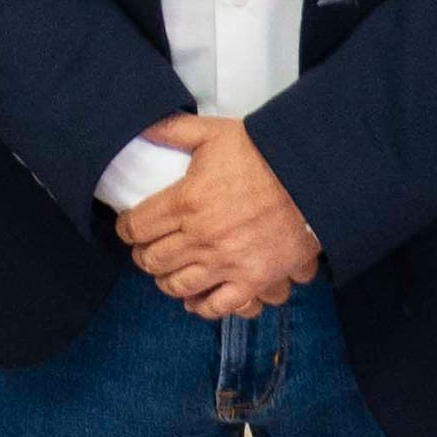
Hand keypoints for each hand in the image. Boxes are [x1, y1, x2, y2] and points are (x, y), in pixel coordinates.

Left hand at [112, 117, 321, 317]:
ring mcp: (227, 262)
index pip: (137, 226)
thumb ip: (173, 131)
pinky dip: (202, 307)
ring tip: (167, 273)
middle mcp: (201, 237)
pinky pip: (219, 305)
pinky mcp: (253, 279)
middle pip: (153, 259)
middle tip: (146, 250)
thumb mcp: (213, 133)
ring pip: (178, 285)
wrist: (311, 176)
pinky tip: (196, 300)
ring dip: (166, 281)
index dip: (126, 229)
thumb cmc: (264, 153)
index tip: (128, 228)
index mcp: (186, 201)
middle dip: (143, 256)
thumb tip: (144, 129)